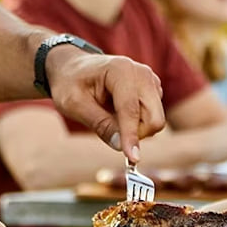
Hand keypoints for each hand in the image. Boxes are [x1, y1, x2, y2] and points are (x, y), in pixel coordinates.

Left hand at [46, 49, 164, 162]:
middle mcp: (142, 73)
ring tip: (109, 117)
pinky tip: (118, 113)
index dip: (131, 136)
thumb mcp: (74, 105)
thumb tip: (121, 147)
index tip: (132, 159)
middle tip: (112, 134)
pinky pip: (153, 116)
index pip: (131, 110)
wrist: (73, 68)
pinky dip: (138, 123)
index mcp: (121, 70)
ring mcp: (150, 80)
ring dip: (136, 129)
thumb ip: (99, 124)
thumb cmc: (70, 83)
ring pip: (155, 119)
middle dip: (137, 133)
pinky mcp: (153, 89)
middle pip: (154, 117)